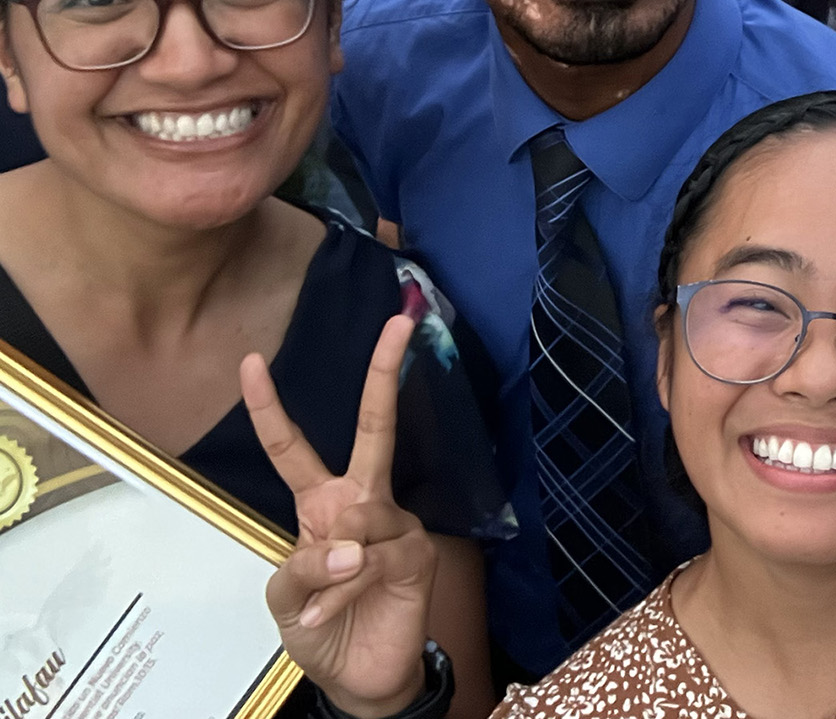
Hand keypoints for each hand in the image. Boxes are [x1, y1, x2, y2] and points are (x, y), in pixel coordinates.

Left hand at [243, 316, 434, 718]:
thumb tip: (351, 548)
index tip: (250, 361)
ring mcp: (395, 526)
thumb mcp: (284, 599)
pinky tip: (328, 616)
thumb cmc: (317, 630)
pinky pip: (373, 561)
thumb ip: (302, 567)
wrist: (359, 679)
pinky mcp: (416, 556)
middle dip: (384, 375)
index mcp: (322, 504)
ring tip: (322, 604)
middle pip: (374, 429)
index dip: (270, 407)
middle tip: (397, 324)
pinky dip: (342, 594)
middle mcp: (363, 503)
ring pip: (359, 518)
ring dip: (331, 569)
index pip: (292, 448)